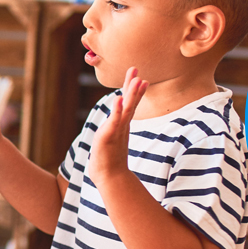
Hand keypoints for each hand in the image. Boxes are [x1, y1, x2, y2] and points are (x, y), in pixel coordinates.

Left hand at [88, 67, 147, 183]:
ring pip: (126, 110)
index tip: (139, 76)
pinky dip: (116, 111)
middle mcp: (121, 126)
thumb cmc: (109, 159)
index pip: (128, 104)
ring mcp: (116, 131)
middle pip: (130, 103)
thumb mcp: (111, 140)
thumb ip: (114, 131)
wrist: (110, 177)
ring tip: (136, 80)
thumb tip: (115, 127)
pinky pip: (114, 122)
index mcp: (121, 125)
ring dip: (130, 95)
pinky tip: (117, 100)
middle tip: (136, 71)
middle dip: (133, 87)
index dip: (133, 90)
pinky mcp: (109, 137)